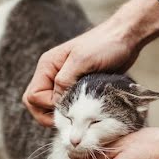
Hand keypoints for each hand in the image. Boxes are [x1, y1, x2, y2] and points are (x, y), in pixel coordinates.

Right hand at [22, 0, 158, 126]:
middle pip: (36, 103)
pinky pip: (67, 105)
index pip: (33, 96)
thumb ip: (64, 81)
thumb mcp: (82, 61)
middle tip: (70, 121)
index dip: (47, 106)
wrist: (126, 37)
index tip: (68, 108)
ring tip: (79, 118)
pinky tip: (85, 114)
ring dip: (62, 115)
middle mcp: (52, 74)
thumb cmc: (105, 44)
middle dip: (48, 115)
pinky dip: (72, 112)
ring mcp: (64, 81)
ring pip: (51, 106)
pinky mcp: (77, 87)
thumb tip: (56, 103)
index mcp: (47, 66)